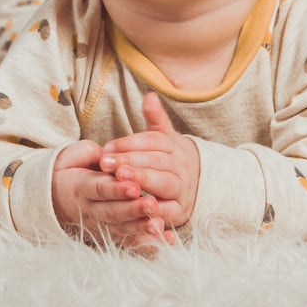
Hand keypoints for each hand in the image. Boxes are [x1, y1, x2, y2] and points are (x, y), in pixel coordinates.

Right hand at [51, 139, 170, 249]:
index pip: (100, 189)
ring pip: (121, 228)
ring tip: (159, 225)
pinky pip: (128, 241)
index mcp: (82, 187)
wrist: (53, 195)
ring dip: (140, 228)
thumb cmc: (71, 169)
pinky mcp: (108, 234)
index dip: (117, 189)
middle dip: (132, 210)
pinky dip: (145, 243)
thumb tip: (106, 154)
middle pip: (112, 212)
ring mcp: (99, 224)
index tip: (135, 186)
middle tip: (152, 205)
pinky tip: (164, 241)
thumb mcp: (76, 156)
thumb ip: (92, 154)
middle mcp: (90, 209)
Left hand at [100, 93, 199, 228]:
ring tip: (120, 179)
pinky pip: (168, 211)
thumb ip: (155, 119)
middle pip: (157, 161)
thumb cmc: (171, 160)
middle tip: (107, 163)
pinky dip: (153, 211)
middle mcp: (182, 166)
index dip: (130, 143)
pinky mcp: (181, 211)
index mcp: (175, 146)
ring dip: (142, 181)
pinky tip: (135, 207)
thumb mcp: (165, 138)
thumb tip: (149, 96)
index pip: (153, 141)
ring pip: (164, 183)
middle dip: (131, 161)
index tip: (107, 147)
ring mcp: (183, 189)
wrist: (198, 186)